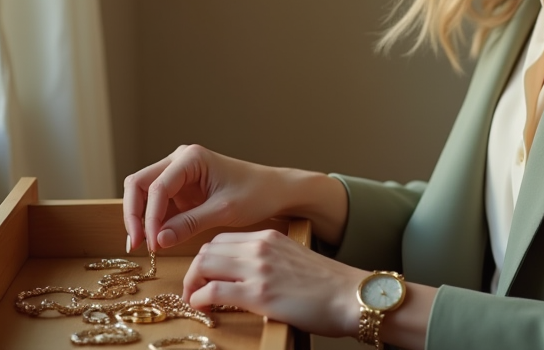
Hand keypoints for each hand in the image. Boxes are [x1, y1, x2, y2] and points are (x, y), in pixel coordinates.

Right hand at [123, 144, 290, 251]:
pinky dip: (152, 221)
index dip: (150, 217)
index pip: (156, 187)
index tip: (153, 243)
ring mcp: (177, 173)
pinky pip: (156, 204)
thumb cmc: (255, 194)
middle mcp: (179, 160)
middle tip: (138, 245)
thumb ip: (189, 224)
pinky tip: (154, 241)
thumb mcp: (223, 211)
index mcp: (191, 158)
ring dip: (140, 219)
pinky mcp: (179, 189)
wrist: (274, 191)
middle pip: (139, 184)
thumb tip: (158, 240)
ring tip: (145, 246)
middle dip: (135, 214)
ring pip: (143, 193)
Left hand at [182, 229, 362, 337]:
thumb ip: (270, 260)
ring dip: (192, 283)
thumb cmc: (328, 285)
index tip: (205, 274)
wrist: (351, 296)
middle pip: (208, 249)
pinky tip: (204, 307)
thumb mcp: (295, 260)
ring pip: (204, 265)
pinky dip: (200, 299)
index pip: (223, 239)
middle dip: (194, 269)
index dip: (207, 257)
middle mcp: (261, 247)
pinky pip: (213, 291)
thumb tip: (247, 275)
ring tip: (195, 298)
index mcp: (270, 236)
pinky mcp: (259, 294)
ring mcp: (259, 269)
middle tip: (194, 288)